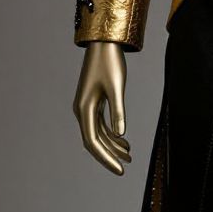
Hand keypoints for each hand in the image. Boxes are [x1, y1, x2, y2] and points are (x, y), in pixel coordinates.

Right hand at [73, 41, 132, 174]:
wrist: (104, 41)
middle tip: (127, 165)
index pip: (93, 142)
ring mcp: (87, 105)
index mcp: (84, 108)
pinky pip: (101, 123)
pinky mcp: (94, 100)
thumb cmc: (110, 61)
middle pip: (95, 140)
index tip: (120, 169)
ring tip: (129, 154)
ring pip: (98, 132)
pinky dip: (111, 132)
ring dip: (112, 144)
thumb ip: (118, 111)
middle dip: (110, 154)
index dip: (105, 158)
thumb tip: (121, 134)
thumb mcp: (117, 86)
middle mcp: (82, 110)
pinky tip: (123, 139)